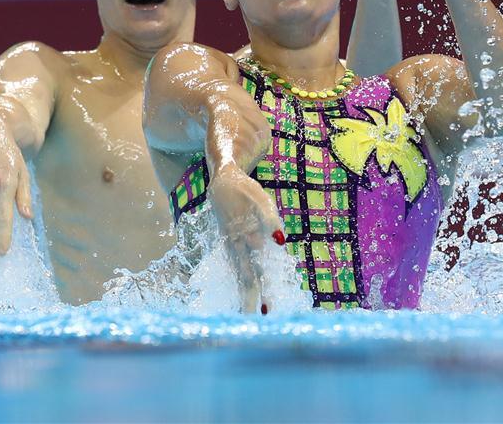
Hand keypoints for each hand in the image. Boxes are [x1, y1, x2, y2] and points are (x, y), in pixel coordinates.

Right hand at [208, 165, 283, 313]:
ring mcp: (231, 246)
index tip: (267, 312)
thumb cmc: (245, 190)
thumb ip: (270, 220)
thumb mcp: (260, 199)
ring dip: (246, 296)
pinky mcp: (230, 245)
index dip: (262, 291)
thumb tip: (281, 241)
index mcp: (242, 238)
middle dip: (253, 301)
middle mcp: (235, 246)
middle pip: (246, 279)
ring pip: (240, 275)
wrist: (222, 181)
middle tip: (261, 321)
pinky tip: (244, 297)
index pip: (254, 271)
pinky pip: (236, 268)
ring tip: (251, 316)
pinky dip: (241, 284)